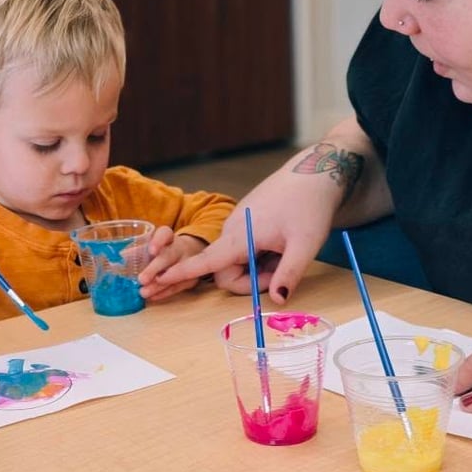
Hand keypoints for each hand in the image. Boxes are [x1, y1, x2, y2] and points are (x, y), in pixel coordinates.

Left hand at [136, 230, 205, 301]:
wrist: (188, 254)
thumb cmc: (163, 250)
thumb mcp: (151, 246)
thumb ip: (136, 252)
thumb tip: (118, 260)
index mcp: (169, 237)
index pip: (165, 234)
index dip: (158, 241)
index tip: (150, 251)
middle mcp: (180, 248)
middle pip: (169, 257)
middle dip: (155, 269)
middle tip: (142, 279)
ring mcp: (188, 264)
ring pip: (175, 275)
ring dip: (158, 285)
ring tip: (144, 292)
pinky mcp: (191, 279)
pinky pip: (178, 287)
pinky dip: (164, 293)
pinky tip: (152, 297)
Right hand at [147, 120, 388, 302]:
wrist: (316, 172)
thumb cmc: (310, 206)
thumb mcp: (306, 244)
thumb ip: (289, 274)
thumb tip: (276, 300)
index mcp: (241, 235)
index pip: (205, 261)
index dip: (180, 274)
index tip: (155, 282)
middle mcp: (234, 229)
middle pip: (225, 269)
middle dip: (248, 281)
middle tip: (280, 275)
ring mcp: (240, 224)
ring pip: (236, 259)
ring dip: (256, 268)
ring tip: (286, 255)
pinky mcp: (248, 221)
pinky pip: (244, 248)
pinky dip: (259, 256)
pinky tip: (281, 245)